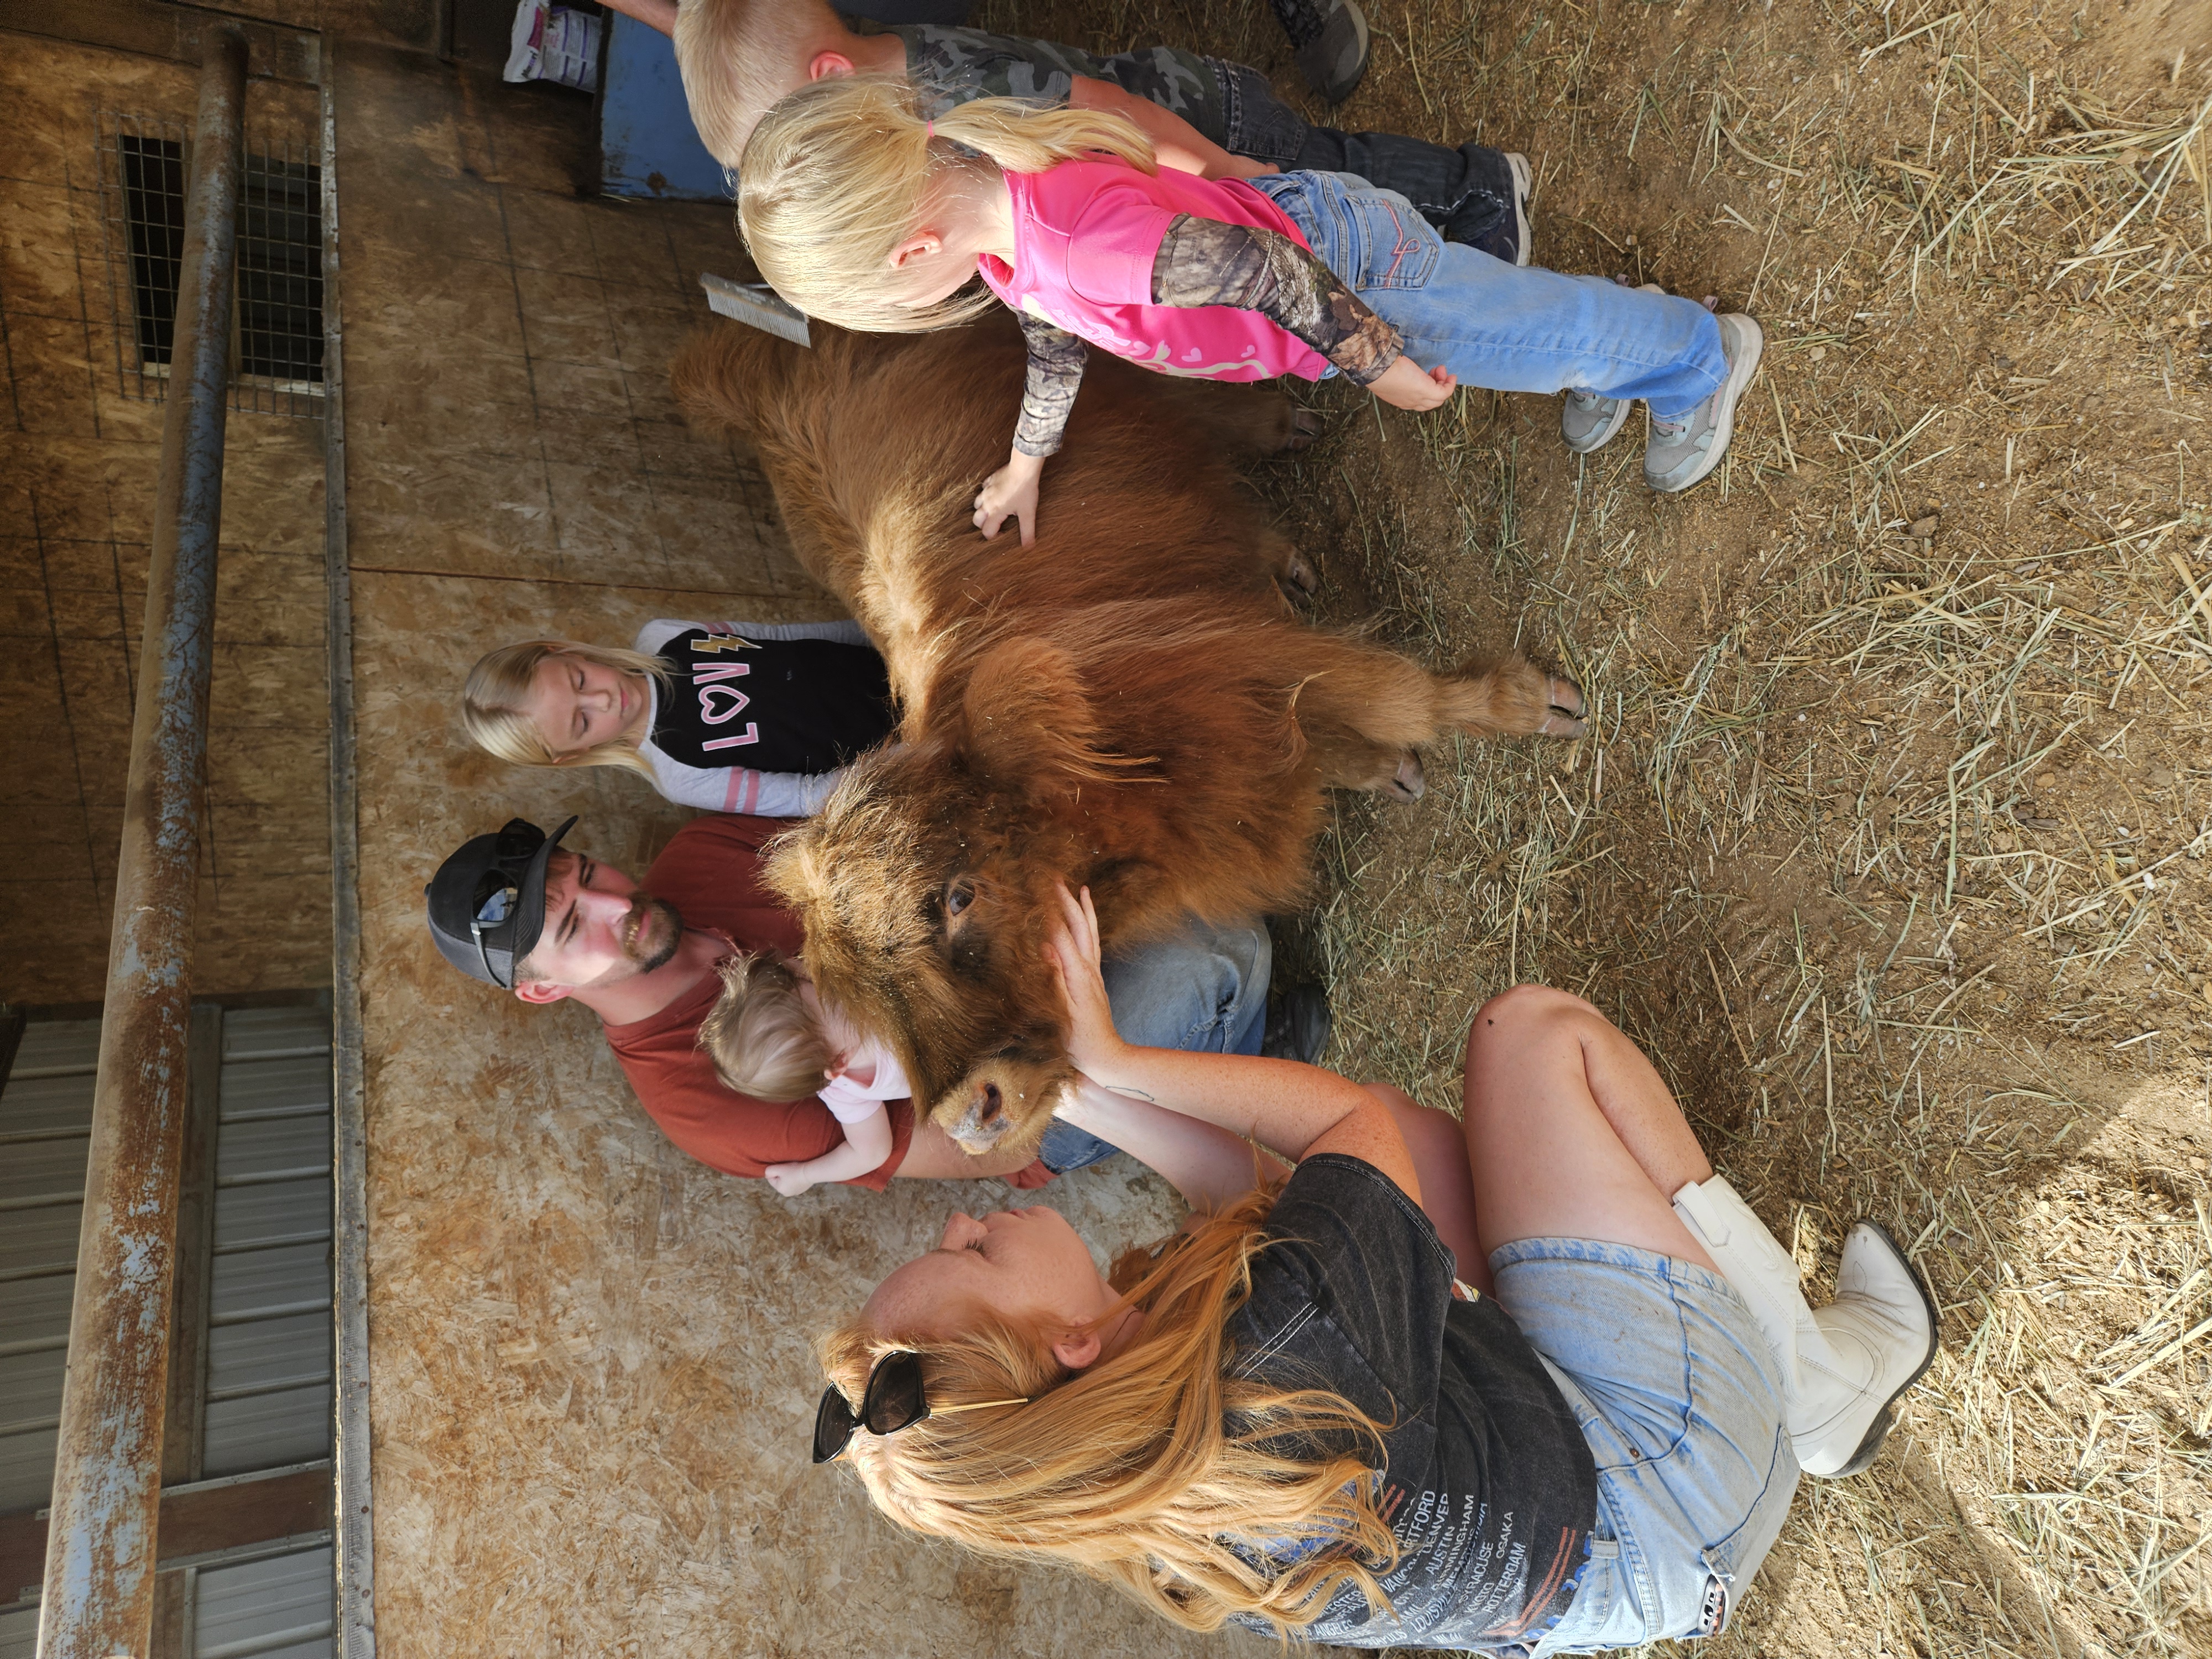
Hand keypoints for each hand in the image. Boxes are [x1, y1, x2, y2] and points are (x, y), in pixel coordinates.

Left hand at [763, 1164, 816, 1196]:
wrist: (810, 1172)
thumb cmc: (793, 1170)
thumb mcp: (777, 1168)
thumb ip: (768, 1171)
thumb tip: (767, 1174)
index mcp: (779, 1189)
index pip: (771, 1179)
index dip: (775, 1171)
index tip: (782, 1166)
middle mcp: (786, 1193)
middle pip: (779, 1181)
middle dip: (782, 1174)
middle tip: (788, 1167)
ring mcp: (795, 1192)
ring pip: (787, 1182)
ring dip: (788, 1176)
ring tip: (794, 1170)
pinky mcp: (802, 1189)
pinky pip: (795, 1183)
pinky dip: (795, 1178)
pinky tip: (799, 1173)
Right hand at [974, 450, 1044, 544]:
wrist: (1023, 468)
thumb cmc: (1025, 490)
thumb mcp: (1028, 514)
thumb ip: (1027, 532)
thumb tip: (1029, 548)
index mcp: (995, 512)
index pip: (986, 531)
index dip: (993, 537)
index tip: (1002, 535)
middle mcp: (987, 503)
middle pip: (976, 519)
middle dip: (983, 525)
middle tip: (995, 525)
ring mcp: (987, 490)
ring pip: (977, 504)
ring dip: (982, 510)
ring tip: (994, 511)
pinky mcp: (990, 480)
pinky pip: (982, 489)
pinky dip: (986, 495)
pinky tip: (995, 495)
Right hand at [1044, 882, 1130, 1078]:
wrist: (1105, 1056)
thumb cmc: (1078, 1041)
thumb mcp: (1061, 1012)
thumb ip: (1054, 979)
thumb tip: (1045, 948)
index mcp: (1078, 974)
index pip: (1062, 934)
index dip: (1049, 911)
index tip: (1037, 890)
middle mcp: (1089, 969)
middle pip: (1080, 927)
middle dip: (1067, 901)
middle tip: (1054, 880)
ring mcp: (1094, 973)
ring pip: (1090, 932)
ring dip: (1082, 909)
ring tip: (1077, 889)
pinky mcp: (1094, 979)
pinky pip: (1092, 944)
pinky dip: (1088, 927)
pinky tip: (1084, 921)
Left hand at [1368, 356, 1456, 411]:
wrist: (1378, 370)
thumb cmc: (1380, 368)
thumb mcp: (1389, 373)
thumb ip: (1395, 372)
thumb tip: (1399, 362)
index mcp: (1400, 399)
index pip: (1417, 401)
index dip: (1424, 389)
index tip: (1428, 375)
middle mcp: (1410, 402)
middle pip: (1429, 402)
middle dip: (1436, 386)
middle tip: (1436, 371)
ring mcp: (1419, 399)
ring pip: (1437, 399)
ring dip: (1443, 384)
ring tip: (1440, 370)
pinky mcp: (1427, 392)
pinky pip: (1444, 393)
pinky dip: (1450, 386)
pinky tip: (1452, 377)